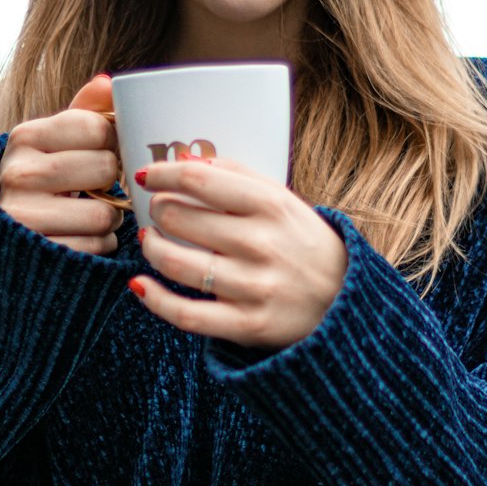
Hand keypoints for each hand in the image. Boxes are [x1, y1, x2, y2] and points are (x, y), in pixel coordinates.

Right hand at [0, 75, 123, 253]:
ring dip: (109, 218)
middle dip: (111, 182)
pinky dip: (98, 245)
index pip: (97, 128)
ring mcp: (24, 216)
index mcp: (24, 137)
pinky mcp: (38, 254)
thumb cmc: (37, 183)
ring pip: (106, 213)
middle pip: (105, 167)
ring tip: (87, 215)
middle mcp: (18, 173)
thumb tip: (108, 82)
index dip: (110, 142)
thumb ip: (83, 112)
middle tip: (95, 188)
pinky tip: (78, 238)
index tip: (99, 152)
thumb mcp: (51, 143)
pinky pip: (97, 246)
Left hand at [129, 157, 347, 349]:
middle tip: (156, 210)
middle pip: (179, 218)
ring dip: (150, 248)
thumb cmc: (305, 244)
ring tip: (150, 241)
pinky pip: (185, 313)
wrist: (345, 301)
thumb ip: (240, 176)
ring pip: (175, 263)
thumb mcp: (285, 201)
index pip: (199, 180)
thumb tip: (187, 160)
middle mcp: (261, 244)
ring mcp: (253, 286)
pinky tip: (141, 284)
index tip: (147, 175)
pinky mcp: (246, 325)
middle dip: (156, 210)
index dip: (163, 174)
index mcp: (271, 205)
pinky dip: (155, 298)